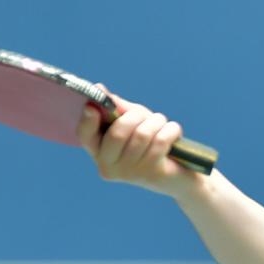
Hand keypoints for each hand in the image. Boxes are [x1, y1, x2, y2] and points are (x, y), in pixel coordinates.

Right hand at [76, 90, 192, 193]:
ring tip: (162, 123)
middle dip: (136, 116)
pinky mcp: (150, 175)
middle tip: (148, 115)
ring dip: (156, 122)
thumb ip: (117, 108)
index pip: (85, 136)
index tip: (93, 107)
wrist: (178, 175)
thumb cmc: (151, 143)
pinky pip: (160, 142)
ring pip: (141, 135)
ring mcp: (129, 173)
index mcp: (99, 151)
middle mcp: (108, 166)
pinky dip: (170, 130)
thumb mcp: (133, 122)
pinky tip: (173, 132)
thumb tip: (99, 89)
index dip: (87, 121)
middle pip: (118, 133)